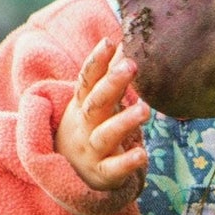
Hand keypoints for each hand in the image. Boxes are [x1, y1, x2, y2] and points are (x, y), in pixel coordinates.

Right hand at [56, 40, 149, 200]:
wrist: (68, 173)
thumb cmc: (87, 129)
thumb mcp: (93, 103)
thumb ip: (108, 77)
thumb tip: (125, 43)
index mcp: (82, 105)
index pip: (87, 80)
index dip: (97, 61)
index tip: (109, 41)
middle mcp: (84, 125)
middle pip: (96, 102)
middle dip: (112, 84)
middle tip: (131, 65)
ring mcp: (92, 149)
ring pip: (105, 134)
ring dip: (124, 121)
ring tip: (145, 110)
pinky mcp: (102, 172)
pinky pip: (114, 167)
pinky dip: (127, 162)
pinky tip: (143, 154)